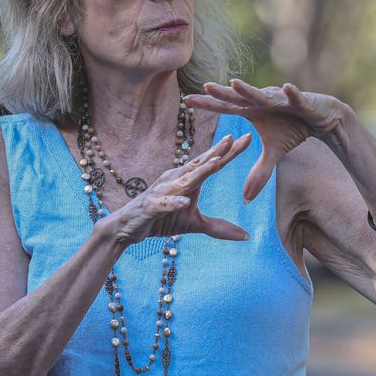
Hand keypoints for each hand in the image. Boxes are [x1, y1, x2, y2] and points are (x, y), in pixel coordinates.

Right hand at [105, 131, 252, 247]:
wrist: (127, 227)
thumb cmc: (161, 219)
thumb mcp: (194, 224)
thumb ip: (218, 228)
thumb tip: (246, 236)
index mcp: (187, 179)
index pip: (212, 163)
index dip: (229, 152)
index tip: (248, 138)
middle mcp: (175, 179)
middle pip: (200, 164)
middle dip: (217, 152)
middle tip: (234, 138)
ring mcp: (162, 192)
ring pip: (184, 180)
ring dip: (200, 172)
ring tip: (216, 163)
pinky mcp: (151, 207)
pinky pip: (164, 204)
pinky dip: (174, 202)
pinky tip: (185, 202)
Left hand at [184, 79, 350, 202]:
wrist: (320, 118)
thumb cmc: (293, 129)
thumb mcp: (274, 154)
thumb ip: (258, 173)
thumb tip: (245, 199)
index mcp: (252, 110)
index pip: (226, 106)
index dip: (208, 103)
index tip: (187, 99)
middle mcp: (262, 101)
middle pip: (238, 97)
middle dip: (223, 92)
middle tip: (204, 87)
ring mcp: (280, 99)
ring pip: (262, 94)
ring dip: (249, 89)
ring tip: (234, 83)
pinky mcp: (300, 101)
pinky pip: (294, 97)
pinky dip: (291, 94)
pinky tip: (286, 87)